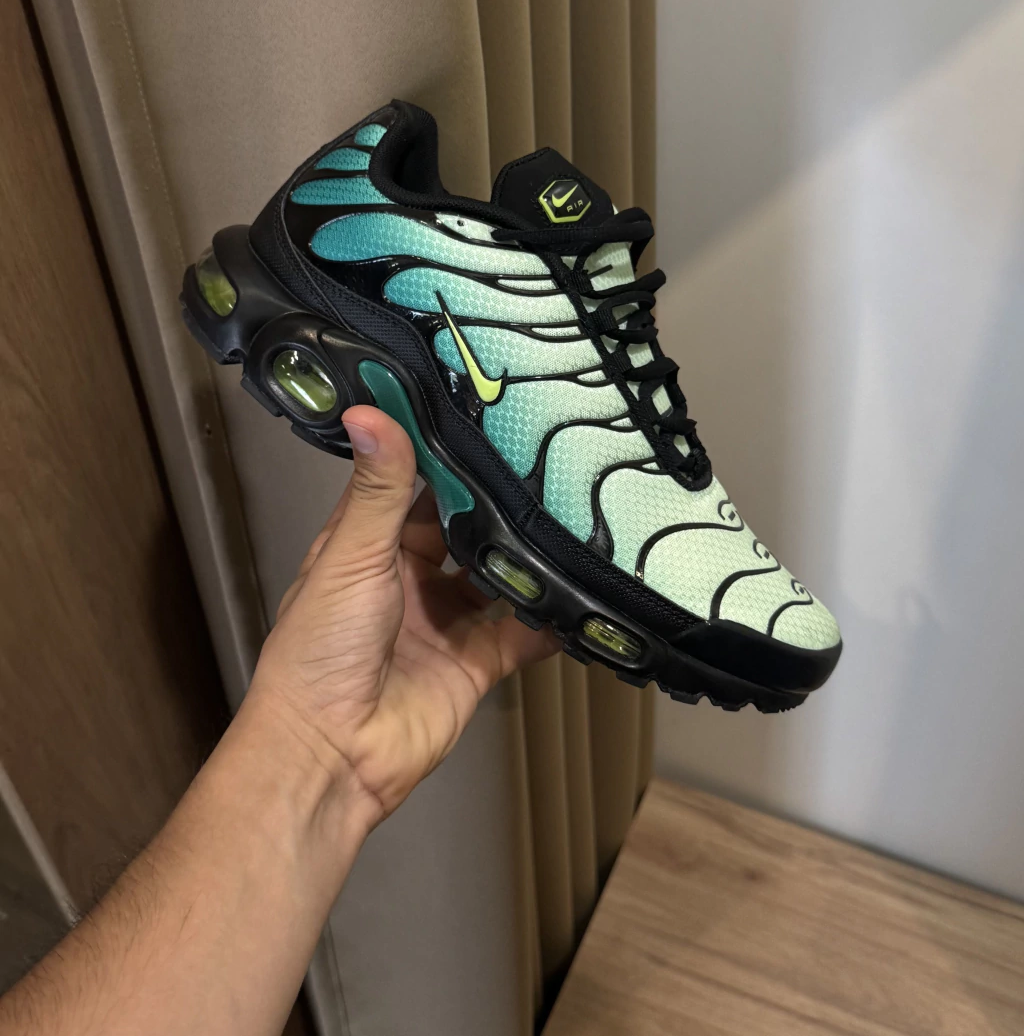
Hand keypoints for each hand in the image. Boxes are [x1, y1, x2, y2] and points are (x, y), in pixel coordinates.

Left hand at [246, 406, 559, 825]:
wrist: (332, 755)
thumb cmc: (319, 653)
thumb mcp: (351, 556)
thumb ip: (377, 490)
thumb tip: (371, 411)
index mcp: (367, 545)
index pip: (412, 484)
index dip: (445, 453)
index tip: (487, 413)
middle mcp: (408, 577)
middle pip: (463, 528)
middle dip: (498, 502)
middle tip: (550, 458)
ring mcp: (444, 620)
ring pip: (498, 575)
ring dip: (529, 555)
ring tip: (574, 513)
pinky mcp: (476, 662)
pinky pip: (522, 633)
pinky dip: (551, 618)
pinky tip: (583, 592)